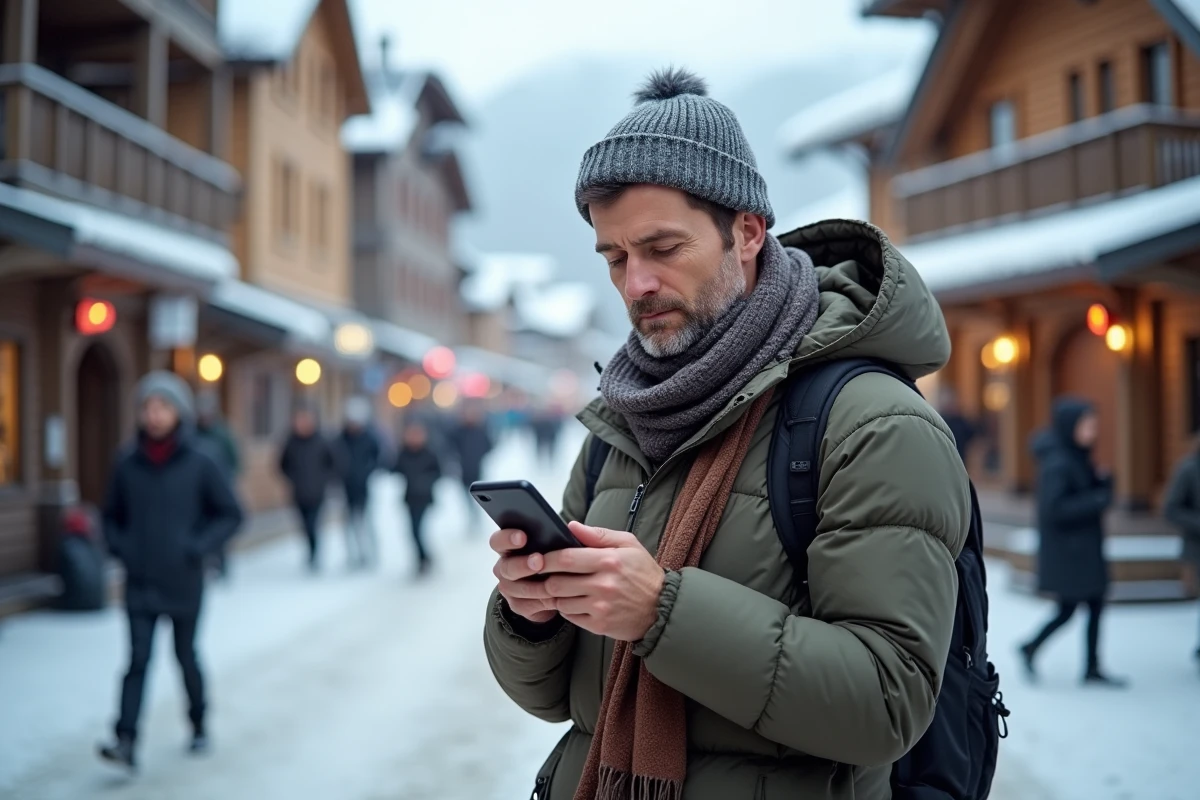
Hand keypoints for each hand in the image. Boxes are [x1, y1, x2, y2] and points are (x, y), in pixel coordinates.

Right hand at [491, 529, 558, 624]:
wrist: (557, 586)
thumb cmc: (555, 558)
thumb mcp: (556, 544)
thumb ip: (559, 535)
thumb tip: (572, 527)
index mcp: (509, 547)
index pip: (498, 540)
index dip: (507, 538)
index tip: (522, 537)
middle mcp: (504, 566)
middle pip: (506, 566)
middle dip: (523, 564)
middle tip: (539, 561)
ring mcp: (509, 587)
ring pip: (514, 588)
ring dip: (534, 586)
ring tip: (552, 584)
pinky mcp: (517, 604)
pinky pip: (525, 604)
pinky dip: (540, 602)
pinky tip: (554, 598)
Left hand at [535, 522, 663, 641]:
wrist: (662, 608)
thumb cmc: (644, 573)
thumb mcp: (628, 545)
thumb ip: (598, 535)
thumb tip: (570, 526)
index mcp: (608, 561)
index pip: (565, 558)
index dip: (545, 559)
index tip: (537, 558)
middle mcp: (603, 585)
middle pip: (556, 583)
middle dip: (545, 579)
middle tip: (543, 575)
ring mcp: (600, 607)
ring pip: (560, 602)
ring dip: (556, 595)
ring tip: (560, 588)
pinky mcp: (599, 625)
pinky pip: (570, 617)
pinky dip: (567, 609)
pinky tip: (573, 601)